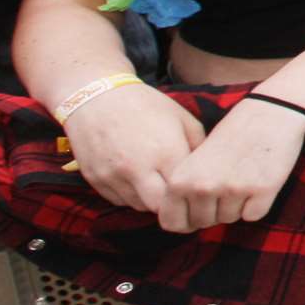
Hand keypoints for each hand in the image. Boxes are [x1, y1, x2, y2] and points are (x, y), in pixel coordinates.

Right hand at [59, 82, 205, 211]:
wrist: (97, 95)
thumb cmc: (145, 105)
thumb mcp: (181, 117)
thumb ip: (199, 145)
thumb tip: (208, 171)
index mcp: (166, 152)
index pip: (184, 193)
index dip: (189, 194)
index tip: (190, 190)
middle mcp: (139, 168)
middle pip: (161, 208)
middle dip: (170, 204)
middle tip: (173, 193)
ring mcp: (114, 176)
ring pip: (139, 206)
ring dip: (149, 199)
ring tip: (152, 179)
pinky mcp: (96, 179)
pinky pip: (119, 200)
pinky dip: (129, 194)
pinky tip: (132, 176)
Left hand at [159, 97, 304, 231]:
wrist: (269, 112)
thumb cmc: (231, 135)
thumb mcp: (196, 158)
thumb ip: (185, 188)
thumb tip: (182, 223)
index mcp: (181, 178)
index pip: (172, 223)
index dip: (185, 220)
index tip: (196, 209)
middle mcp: (203, 186)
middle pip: (204, 222)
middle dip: (214, 210)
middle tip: (226, 182)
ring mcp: (232, 189)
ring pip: (229, 219)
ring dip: (235, 206)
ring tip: (242, 176)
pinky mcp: (260, 191)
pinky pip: (252, 216)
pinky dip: (256, 204)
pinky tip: (258, 180)